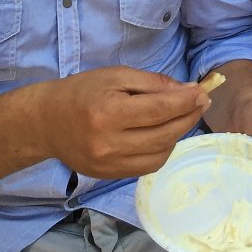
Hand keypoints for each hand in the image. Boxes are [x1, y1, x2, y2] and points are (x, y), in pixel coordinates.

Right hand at [39, 66, 210, 178]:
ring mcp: (109, 165)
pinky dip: (162, 151)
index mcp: (109, 112)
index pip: (159, 110)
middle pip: (164, 135)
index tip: (203, 93)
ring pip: (160, 155)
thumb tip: (186, 91)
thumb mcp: (116, 76)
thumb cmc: (83, 91)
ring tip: (183, 117)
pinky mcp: (109, 176)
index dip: (186, 102)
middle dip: (188, 118)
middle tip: (200, 103)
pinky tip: (165, 135)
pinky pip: (147, 167)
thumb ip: (152, 84)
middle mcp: (109, 143)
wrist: (48, 122)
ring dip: (178, 135)